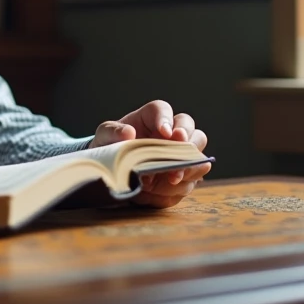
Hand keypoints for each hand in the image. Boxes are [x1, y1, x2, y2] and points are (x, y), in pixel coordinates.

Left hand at [89, 100, 209, 208]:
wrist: (114, 172)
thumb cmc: (111, 146)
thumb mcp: (105, 136)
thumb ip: (113, 132)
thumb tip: (128, 133)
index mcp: (151, 118)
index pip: (163, 110)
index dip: (167, 120)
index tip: (165, 132)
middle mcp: (172, 135)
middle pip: (193, 132)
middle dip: (189, 144)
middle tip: (178, 155)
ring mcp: (181, 157)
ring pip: (198, 159)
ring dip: (184, 171)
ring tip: (166, 180)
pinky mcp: (183, 178)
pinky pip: (190, 183)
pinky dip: (176, 189)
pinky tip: (157, 192)